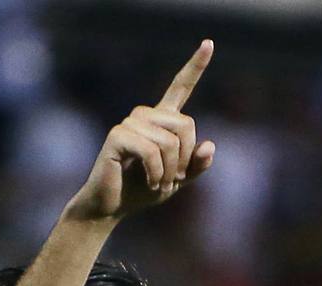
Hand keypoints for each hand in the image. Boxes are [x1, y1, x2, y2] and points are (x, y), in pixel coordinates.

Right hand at [64, 40, 216, 222]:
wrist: (112, 206)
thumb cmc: (143, 191)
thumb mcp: (177, 180)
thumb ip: (196, 166)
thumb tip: (209, 146)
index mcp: (162, 120)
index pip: (180, 88)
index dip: (195, 67)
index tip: (208, 43)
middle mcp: (145, 116)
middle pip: (185, 125)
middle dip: (185, 158)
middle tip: (173, 179)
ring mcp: (130, 123)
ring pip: (170, 142)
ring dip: (169, 170)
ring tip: (158, 184)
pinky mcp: (118, 136)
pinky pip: (151, 151)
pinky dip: (156, 173)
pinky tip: (150, 183)